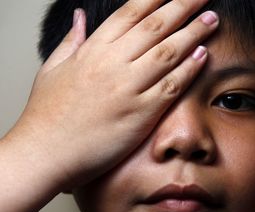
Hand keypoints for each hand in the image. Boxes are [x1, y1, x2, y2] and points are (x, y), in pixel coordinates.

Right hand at [7, 0, 218, 190]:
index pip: (130, 13)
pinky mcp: (139, 115)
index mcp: (91, 50)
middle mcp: (111, 63)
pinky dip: (189, 69)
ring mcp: (127, 88)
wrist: (43, 153)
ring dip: (194, 33)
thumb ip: (70, 40)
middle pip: (156, 26)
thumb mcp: (51, 69)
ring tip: (211, 20)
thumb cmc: (44, 115)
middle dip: (184, 6)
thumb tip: (80, 16)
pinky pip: (171, 86)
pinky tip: (202, 56)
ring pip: (169, 52)